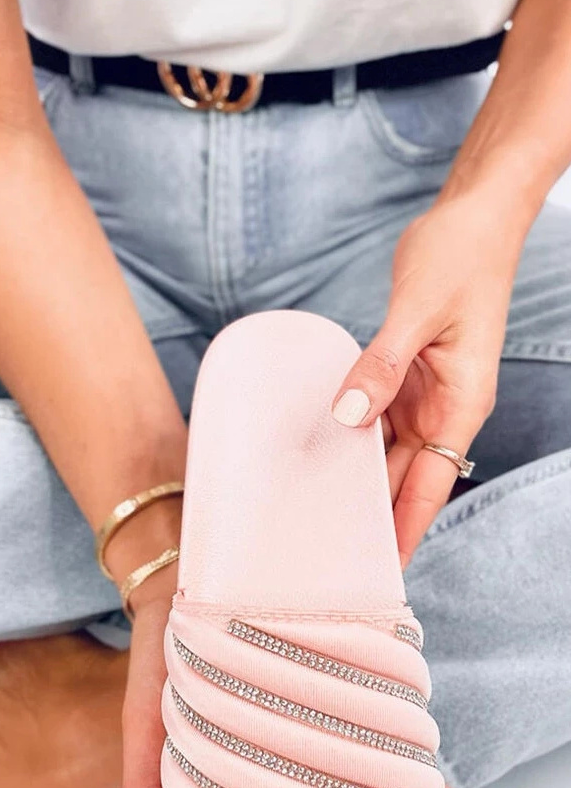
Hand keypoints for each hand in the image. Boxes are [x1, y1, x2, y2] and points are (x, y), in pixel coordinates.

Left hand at [331, 197, 520, 567]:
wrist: (472, 217)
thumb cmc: (459, 257)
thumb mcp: (417, 310)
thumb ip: (381, 365)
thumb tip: (348, 414)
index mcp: (460, 403)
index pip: (431, 484)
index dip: (406, 529)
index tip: (383, 571)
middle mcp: (443, 409)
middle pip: (404, 480)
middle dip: (373, 519)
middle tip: (329, 557)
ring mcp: (422, 396)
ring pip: (385, 455)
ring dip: (356, 484)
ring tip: (315, 522)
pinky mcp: (402, 377)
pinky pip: (372, 422)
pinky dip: (348, 441)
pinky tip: (317, 460)